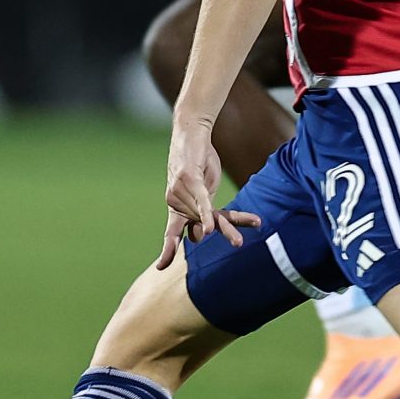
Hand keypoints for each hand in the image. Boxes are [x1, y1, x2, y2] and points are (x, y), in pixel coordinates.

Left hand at [156, 115, 259, 268]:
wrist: (191, 130)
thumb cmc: (197, 160)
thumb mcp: (200, 189)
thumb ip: (200, 211)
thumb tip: (200, 235)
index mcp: (177, 205)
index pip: (173, 231)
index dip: (168, 249)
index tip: (161, 268)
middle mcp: (176, 200)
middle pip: (200, 226)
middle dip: (217, 237)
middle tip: (224, 253)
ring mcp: (181, 190)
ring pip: (206, 216)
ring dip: (226, 228)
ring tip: (238, 243)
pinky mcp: (189, 178)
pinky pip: (201, 201)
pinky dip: (206, 215)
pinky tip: (210, 229)